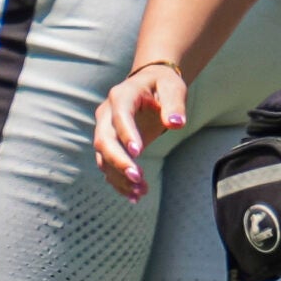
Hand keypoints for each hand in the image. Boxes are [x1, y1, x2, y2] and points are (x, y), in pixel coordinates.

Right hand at [93, 61, 188, 199]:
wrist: (149, 85)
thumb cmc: (162, 85)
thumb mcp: (173, 88)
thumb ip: (174, 104)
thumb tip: (176, 123)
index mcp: (122, 96)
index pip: (120, 116)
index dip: (126, 134)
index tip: (138, 152)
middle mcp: (106, 114)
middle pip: (104, 141)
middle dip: (119, 161)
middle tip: (138, 178)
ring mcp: (104, 131)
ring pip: (104, 158)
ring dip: (119, 177)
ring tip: (141, 192)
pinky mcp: (110, 146)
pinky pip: (108, 166)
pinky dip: (119, 182)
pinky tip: (135, 195)